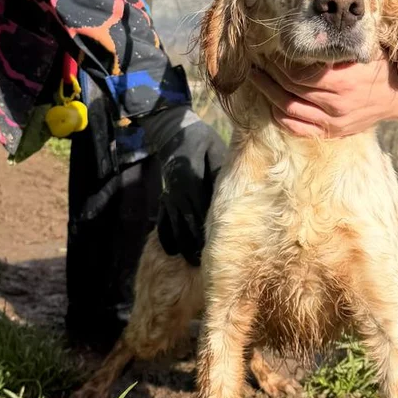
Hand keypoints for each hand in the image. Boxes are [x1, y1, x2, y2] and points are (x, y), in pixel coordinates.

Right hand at [143, 109, 227, 265]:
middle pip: (187, 223)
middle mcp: (176, 191)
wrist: (172, 132)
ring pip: (174, 225)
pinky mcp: (164, 197)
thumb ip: (220, 171)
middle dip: (196, 244)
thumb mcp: (214, 150)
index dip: (207, 229)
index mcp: (189, 179)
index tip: (218, 247)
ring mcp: (168, 196)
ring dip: (183, 244)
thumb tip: (236, 191)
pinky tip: (173, 251)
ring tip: (192, 262)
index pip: (200, 210)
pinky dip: (166, 236)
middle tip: (207, 264)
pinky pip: (162, 221)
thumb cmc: (201, 141)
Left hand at [249, 57, 397, 137]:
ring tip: (257, 77)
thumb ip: (337, 46)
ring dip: (268, 93)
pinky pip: (298, 128)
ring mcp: (333, 121)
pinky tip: (272, 103)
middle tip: (258, 60)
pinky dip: (281, 116)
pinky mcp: (333, 132)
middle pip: (290, 88)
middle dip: (269, 73)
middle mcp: (336, 104)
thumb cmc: (379, 65)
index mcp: (343, 81)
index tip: (271, 47)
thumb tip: (307, 33)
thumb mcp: (362, 50)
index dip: (280, 60)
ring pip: (289, 109)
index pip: (299, 72)